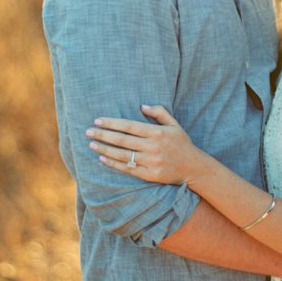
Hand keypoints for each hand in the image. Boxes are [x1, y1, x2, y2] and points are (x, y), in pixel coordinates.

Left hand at [86, 105, 201, 183]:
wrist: (193, 167)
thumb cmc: (182, 143)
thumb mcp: (174, 124)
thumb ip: (159, 112)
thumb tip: (141, 106)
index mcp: (157, 133)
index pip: (129, 126)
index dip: (112, 123)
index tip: (98, 120)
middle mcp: (153, 147)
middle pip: (122, 140)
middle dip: (103, 135)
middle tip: (88, 131)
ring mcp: (151, 162)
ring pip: (122, 155)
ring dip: (105, 149)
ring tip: (92, 144)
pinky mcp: (149, 175)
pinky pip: (127, 168)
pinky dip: (113, 163)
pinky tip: (102, 158)